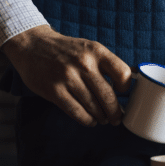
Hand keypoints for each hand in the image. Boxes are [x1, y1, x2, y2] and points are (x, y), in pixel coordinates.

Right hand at [1, 25, 131, 126]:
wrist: (33, 45)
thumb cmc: (68, 51)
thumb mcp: (90, 48)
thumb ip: (108, 64)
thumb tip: (131, 81)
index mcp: (96, 51)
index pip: (122, 73)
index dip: (126, 87)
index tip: (122, 93)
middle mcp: (83, 63)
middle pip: (108, 96)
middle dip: (115, 112)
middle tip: (117, 118)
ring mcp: (68, 78)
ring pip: (93, 107)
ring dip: (102, 117)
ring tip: (104, 119)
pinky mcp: (54, 90)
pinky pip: (76, 112)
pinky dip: (87, 120)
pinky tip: (90, 120)